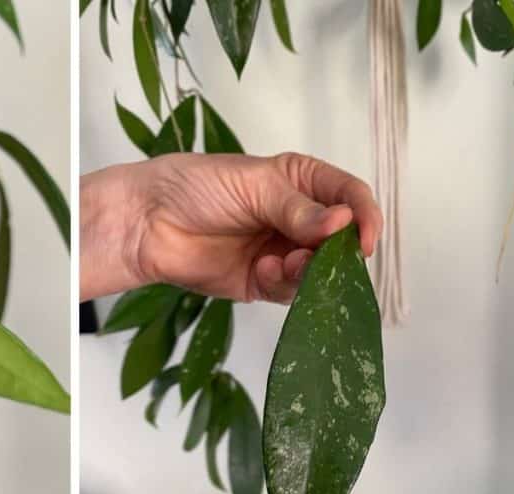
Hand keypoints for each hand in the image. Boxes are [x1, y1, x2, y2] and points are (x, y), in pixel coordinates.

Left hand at [80, 153, 382, 301]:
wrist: (147, 221)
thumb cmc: (197, 187)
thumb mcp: (254, 186)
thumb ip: (298, 210)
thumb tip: (343, 224)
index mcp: (302, 182)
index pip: (350, 196)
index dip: (365, 216)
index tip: (366, 238)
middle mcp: (298, 217)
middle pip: (341, 240)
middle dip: (337, 251)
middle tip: (320, 256)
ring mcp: (281, 251)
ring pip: (318, 270)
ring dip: (311, 271)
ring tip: (288, 264)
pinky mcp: (261, 282)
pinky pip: (290, 291)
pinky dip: (284, 284)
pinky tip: (263, 270)